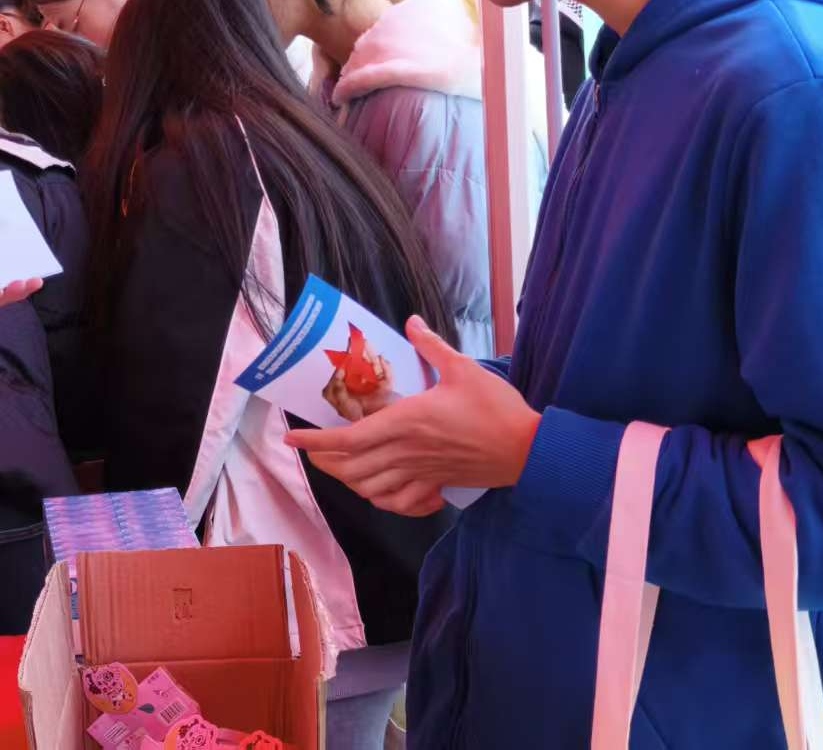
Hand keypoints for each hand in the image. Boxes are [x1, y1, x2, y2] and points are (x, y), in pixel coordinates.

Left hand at [285, 317, 539, 515]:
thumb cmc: (496, 408)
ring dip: (349, 479)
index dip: (316, 441)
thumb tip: (412, 321)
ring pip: (370, 488)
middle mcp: (406, 452)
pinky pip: (398, 502)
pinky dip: (381, 499)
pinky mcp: (435, 485)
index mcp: (406, 422)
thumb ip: (432, 345)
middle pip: (351, 468)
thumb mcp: (463, 368)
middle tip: (312, 449)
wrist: (529, 450)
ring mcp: (420, 473)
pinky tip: (378, 488)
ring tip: (339, 465)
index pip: (348, 438)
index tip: (293, 437)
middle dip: (325, 461)